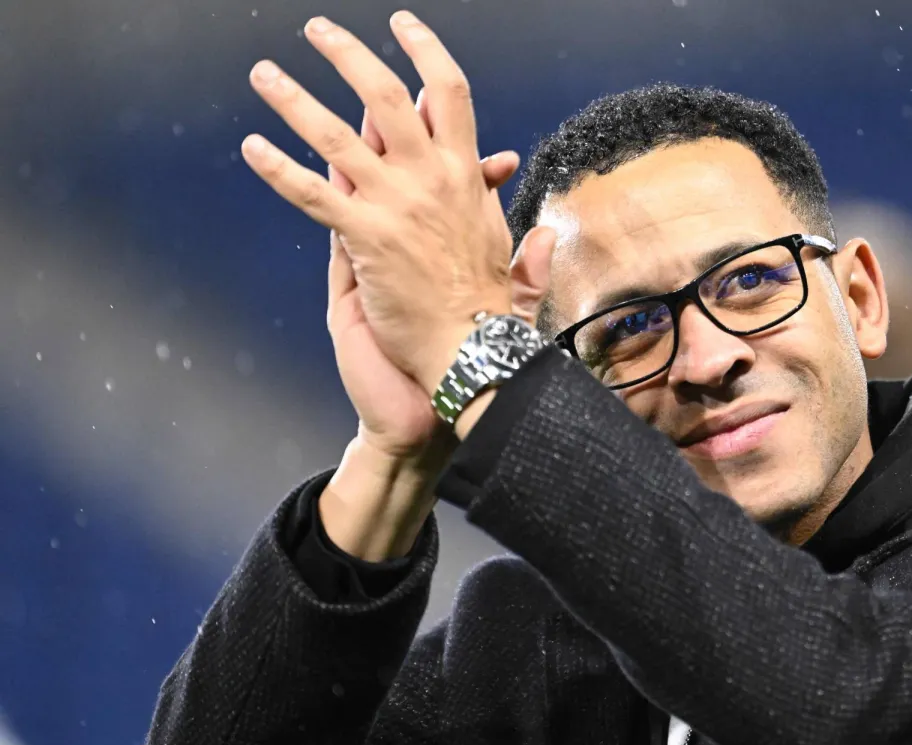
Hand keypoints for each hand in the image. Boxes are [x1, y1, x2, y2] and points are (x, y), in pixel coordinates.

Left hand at [241, 11, 532, 396]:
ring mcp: (396, 206)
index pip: (447, 93)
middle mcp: (431, 179)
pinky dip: (280, 170)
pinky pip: (314, 195)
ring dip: (295, 99)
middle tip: (318, 31)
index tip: (402, 26)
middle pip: (386, 96)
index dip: (424, 51)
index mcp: (463, 175)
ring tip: (264, 75)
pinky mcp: (366, 239)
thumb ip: (497, 205)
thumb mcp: (501, 244)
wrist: (472, 350)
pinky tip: (253, 148)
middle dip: (347, 55)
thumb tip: (517, 185)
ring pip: (337, 137)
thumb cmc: (485, 305)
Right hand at [315, 110, 536, 561]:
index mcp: (436, 253)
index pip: (449, 195)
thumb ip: (521, 274)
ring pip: (358, 195)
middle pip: (400, 181)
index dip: (468, 164)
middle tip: (412, 96)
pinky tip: (297, 162)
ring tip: (353, 109)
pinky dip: (309, 195)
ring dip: (351, 148)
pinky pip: (328, 235)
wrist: (424, 415)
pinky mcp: (348, 291)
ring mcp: (370, 266)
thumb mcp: (497, 313)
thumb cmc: (455, 362)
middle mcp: (401, 250)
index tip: (493, 147)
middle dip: (406, 136)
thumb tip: (547, 236)